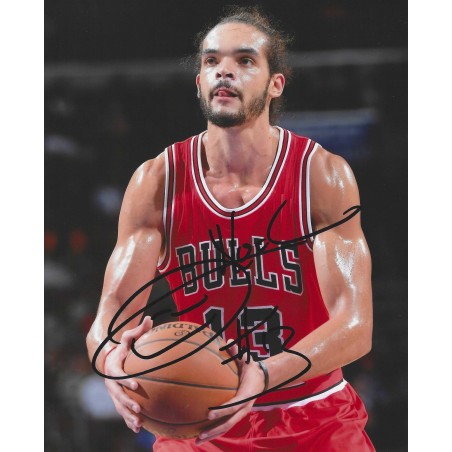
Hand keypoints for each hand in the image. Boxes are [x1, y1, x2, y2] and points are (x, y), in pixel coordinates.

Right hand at [104, 316, 152, 432]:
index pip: (118, 376)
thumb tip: (149, 317)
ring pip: (119, 407)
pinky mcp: (117, 399)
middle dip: (127, 403)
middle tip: (138, 409)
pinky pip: (122, 412)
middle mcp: (111, 383)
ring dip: (127, 417)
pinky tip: (138, 429)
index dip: (126, 380)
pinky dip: (128, 421)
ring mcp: (113, 393)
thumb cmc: (123, 347)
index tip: (136, 385)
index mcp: (113, 368)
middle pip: (117, 396)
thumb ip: (138, 330)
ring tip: (138, 424)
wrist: (109, 359)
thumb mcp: (128, 337)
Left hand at [195, 342, 265, 444]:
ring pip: (226, 428)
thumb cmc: (251, 368)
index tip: (208, 413)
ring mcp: (240, 413)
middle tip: (200, 434)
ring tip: (197, 441)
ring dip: (212, 435)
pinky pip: (225, 424)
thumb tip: (227, 341)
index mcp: (246, 396)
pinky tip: (201, 433)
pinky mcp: (236, 415)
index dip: (221, 411)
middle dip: (214, 430)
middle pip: (229, 423)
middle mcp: (243, 408)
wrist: (262, 378)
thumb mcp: (246, 360)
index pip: (232, 406)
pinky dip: (214, 431)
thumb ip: (236, 352)